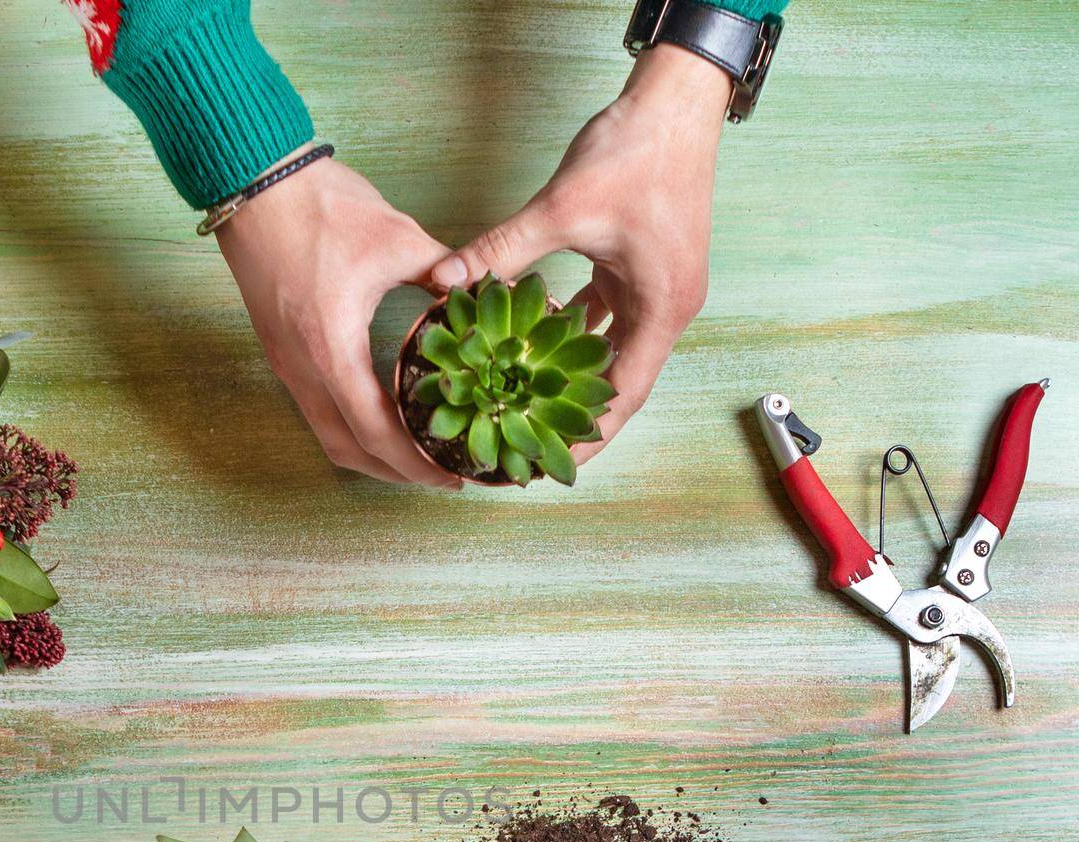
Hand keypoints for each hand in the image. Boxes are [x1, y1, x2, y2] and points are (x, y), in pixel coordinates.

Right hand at [217, 156, 461, 487]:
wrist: (253, 182)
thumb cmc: (321, 205)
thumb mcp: (397, 237)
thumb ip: (442, 273)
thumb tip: (478, 295)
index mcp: (331, 349)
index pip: (375, 433)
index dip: (415, 464)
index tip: (450, 476)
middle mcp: (302, 369)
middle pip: (348, 451)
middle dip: (395, 473)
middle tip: (439, 475)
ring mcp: (286, 364)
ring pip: (328, 436)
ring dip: (370, 455)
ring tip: (413, 456)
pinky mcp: (281, 352)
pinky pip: (317, 411)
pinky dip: (350, 428)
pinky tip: (380, 417)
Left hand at [431, 43, 730, 467]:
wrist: (675, 99)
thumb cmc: (636, 151)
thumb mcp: (564, 208)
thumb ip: (503, 250)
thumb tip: (447, 282)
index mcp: (662, 309)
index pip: (624, 395)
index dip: (587, 435)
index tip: (549, 463)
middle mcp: (666, 308)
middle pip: (617, 381)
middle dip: (571, 414)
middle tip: (525, 442)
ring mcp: (656, 288)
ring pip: (608, 349)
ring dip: (568, 374)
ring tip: (523, 403)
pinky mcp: (640, 267)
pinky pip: (604, 316)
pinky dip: (571, 332)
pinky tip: (530, 341)